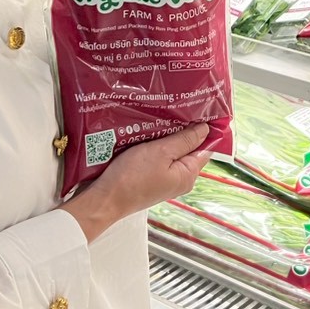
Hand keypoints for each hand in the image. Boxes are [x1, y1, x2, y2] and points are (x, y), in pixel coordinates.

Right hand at [62, 123, 211, 242]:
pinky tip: (147, 133)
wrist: (104, 199)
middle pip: (187, 150)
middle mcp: (179, 179)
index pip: (205, 148)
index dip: (205, 130)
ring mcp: (164, 180)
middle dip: (182, 131)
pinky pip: (157, 159)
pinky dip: (154, 146)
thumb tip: (205, 129)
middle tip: (176, 109)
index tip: (199, 110)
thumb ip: (185, 140)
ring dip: (165, 137)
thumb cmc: (132, 176)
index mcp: (188, 175)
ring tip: (160, 117)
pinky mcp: (150, 180)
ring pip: (170, 153)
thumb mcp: (161, 152)